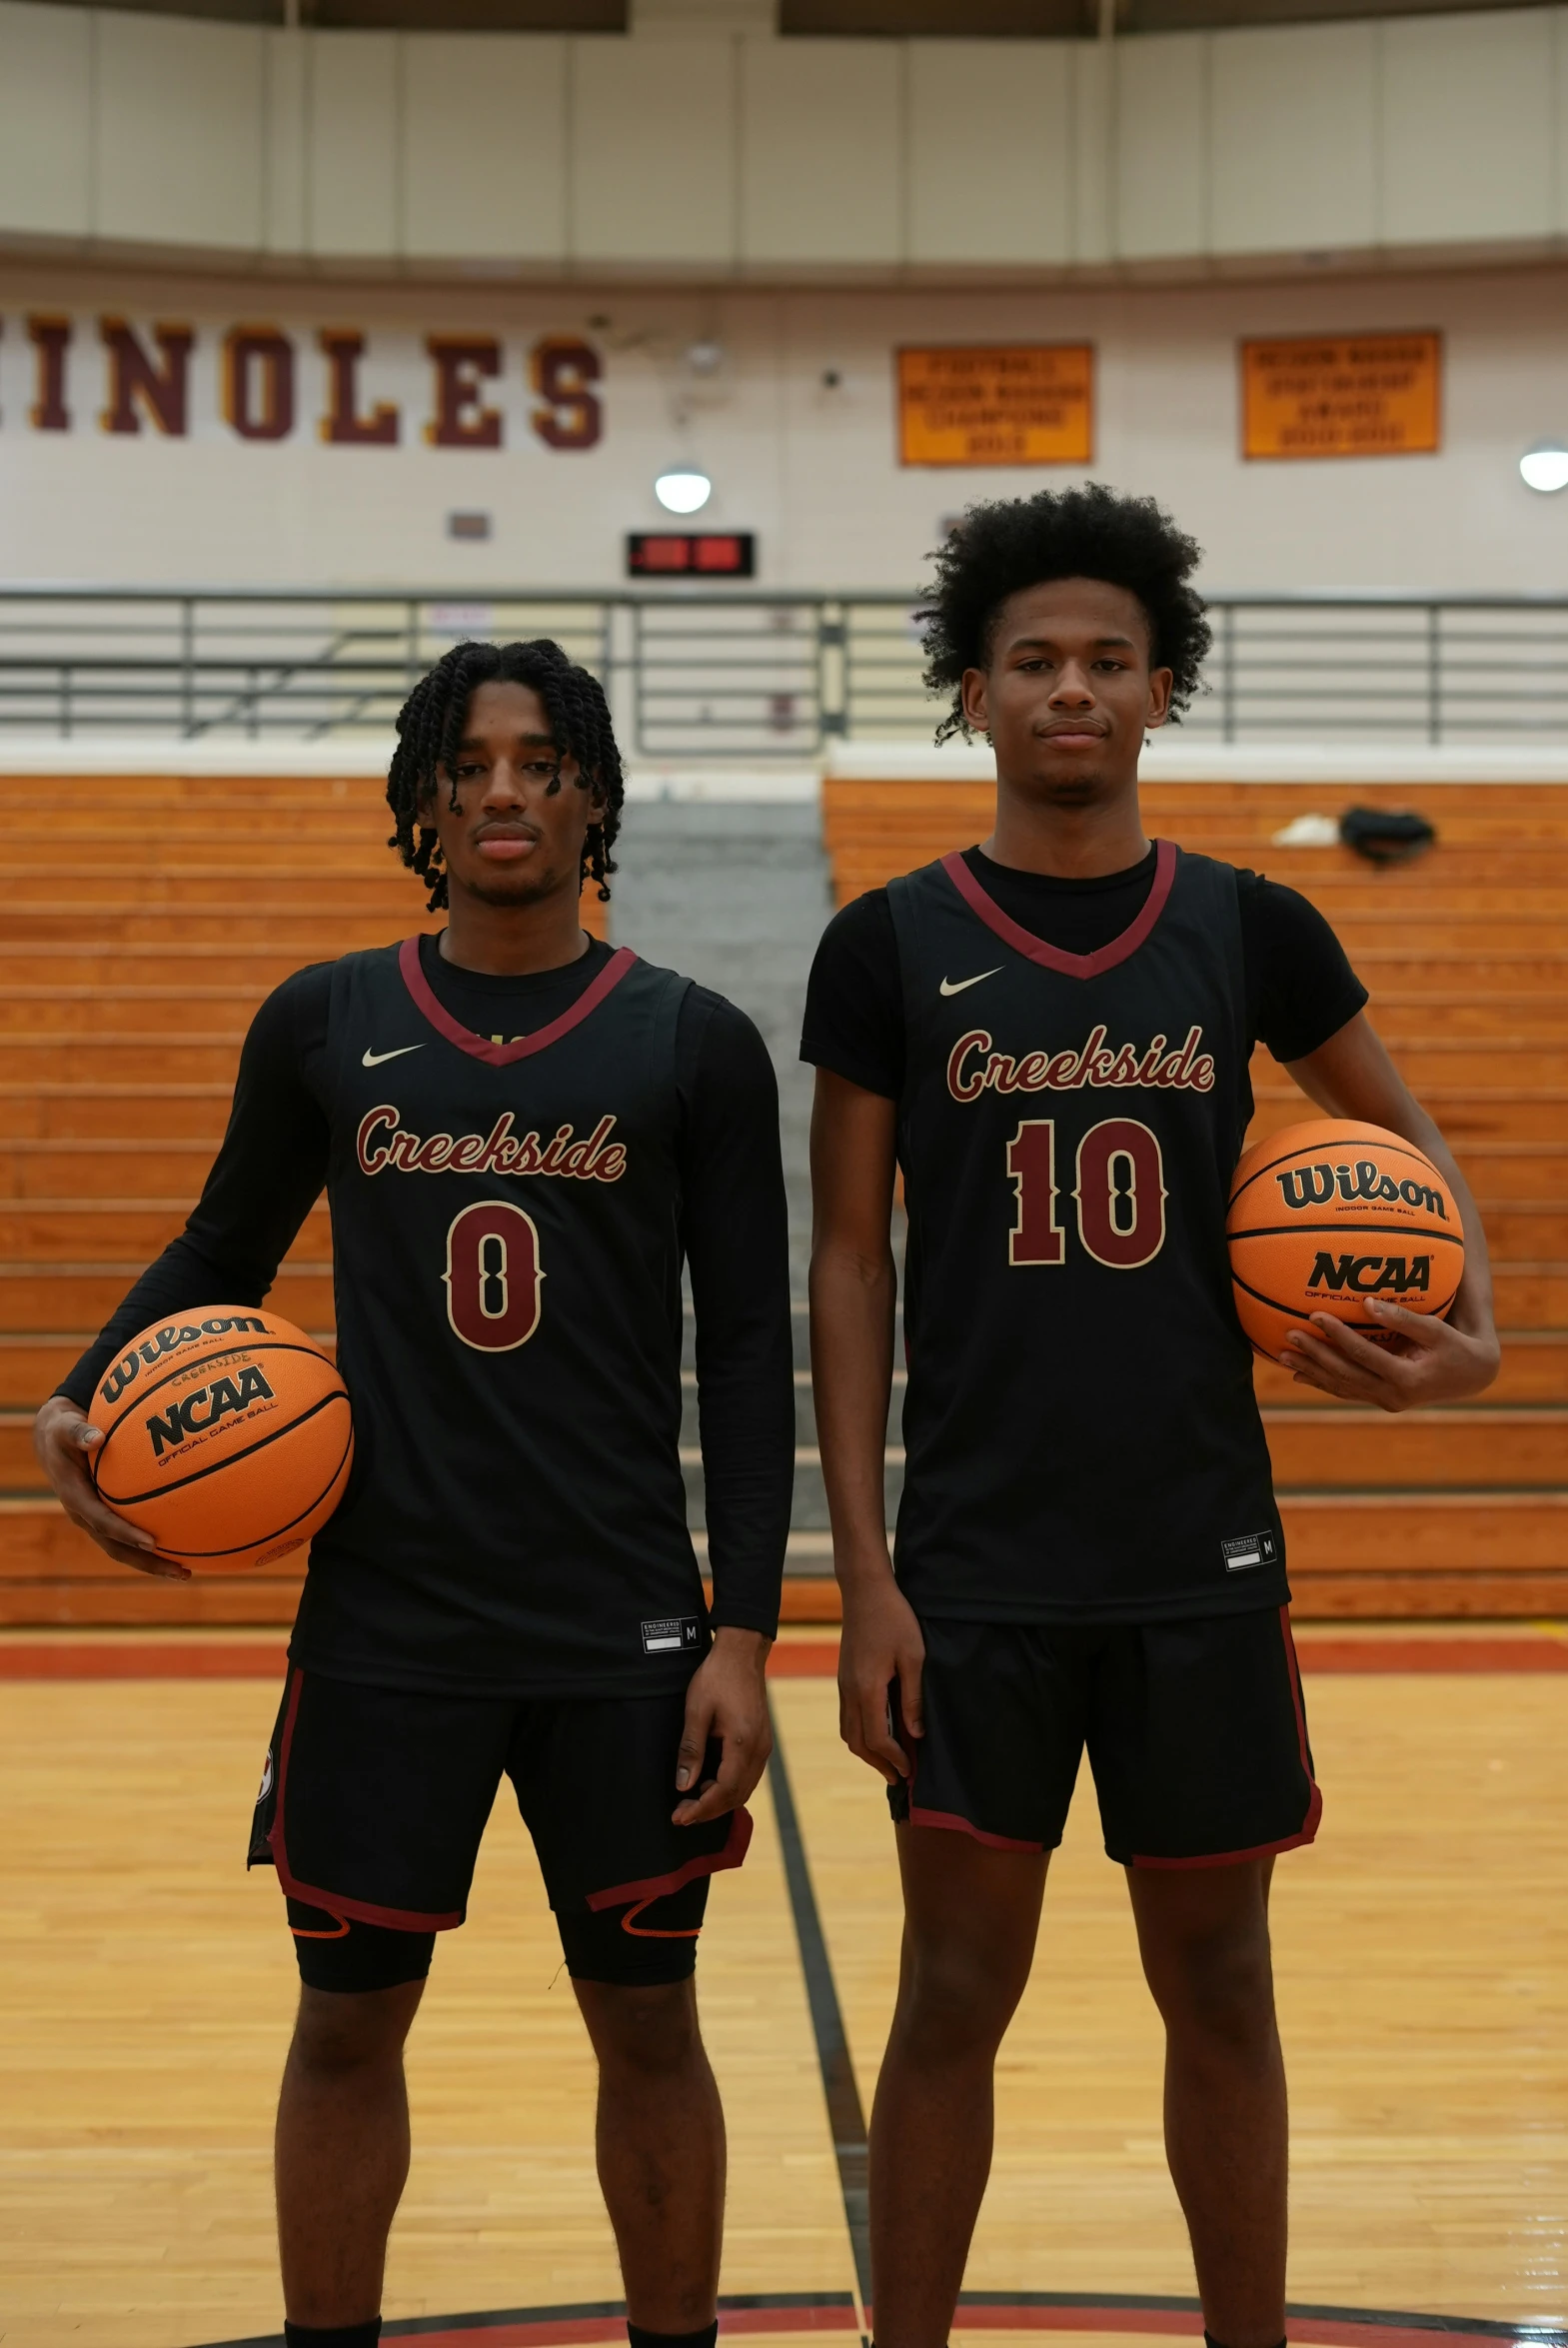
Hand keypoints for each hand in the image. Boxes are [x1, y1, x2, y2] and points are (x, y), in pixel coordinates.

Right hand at [31, 1395, 189, 1578]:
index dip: (125, 1533)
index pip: (102, 1522)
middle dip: (147, 1562)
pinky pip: (129, 1534)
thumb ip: (80, 1432)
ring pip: (124, 1548)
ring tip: (187, 1572)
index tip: (151, 1542)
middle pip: (116, 1548)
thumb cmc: (63, 1432)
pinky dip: (152, 1544)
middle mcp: (86, 1515)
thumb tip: (98, 1437)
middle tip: (181, 1572)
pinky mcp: (105, 1515)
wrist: (51, 1441)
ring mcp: (95, 1519)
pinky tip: (183, 1543)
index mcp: (75, 1498)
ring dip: (153, 1562)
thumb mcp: (65, 1428)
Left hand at [672, 1625, 772, 1826]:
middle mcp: (759, 1749)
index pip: (724, 1791)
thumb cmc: (717, 1677)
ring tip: (692, 1802)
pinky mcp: (760, 1741)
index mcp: (743, 1743)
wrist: (741, 1653)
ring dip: (719, 1800)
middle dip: (709, 1810)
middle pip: (737, 1795)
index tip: (680, 1817)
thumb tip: (684, 1785)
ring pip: (744, 1788)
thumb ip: (691, 1750)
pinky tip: (709, 1783)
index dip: (702, 1809)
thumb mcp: (696, 1711)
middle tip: (681, 1814)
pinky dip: (729, 1787)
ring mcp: (763, 1746)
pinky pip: (747, 1775)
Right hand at [838, 1566, 924, 1783]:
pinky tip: (878, 1732)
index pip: (877, 1738)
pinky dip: (861, 1733)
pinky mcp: (844, 1677)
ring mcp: (843, 1684)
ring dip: (867, 1751)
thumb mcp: (914, 1657)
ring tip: (889, 1761)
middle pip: (857, 1742)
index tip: (911, 1770)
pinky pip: (847, 1716)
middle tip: (900, 1777)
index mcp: (867, 1688)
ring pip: (848, 1731)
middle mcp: (850, 1691)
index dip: (894, 1759)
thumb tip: (916, 1734)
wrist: (865, 1591)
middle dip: (878, 1764)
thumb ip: (913, 1697)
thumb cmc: (894, 1619)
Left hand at [1279, 1298, 1500, 1412]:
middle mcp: (1393, 1396)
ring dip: (1311, 1371)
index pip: (1363, 1355)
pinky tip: (1300, 1374)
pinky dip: (1323, 1382)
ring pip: (1341, 1386)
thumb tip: (1366, 1303)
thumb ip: (1403, 1319)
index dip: (1337, 1335)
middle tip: (1288, 1335)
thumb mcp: (1436, 1330)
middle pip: (1345, 1374)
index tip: (1315, 1315)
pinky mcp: (1382, 1401)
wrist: (1471, 1375)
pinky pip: (1347, 1391)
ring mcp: (1386, 1401)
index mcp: (1407, 1379)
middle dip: (1314, 1355)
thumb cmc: (1455, 1345)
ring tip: (1282, 1354)